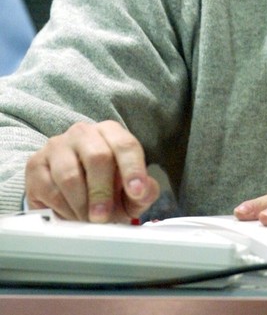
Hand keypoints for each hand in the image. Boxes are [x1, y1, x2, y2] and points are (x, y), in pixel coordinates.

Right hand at [25, 121, 159, 222]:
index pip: (125, 145)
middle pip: (98, 157)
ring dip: (81, 204)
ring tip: (88, 220)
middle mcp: (84, 132)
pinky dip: (62, 208)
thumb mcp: (129, 191)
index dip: (133, 170)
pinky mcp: (36, 164)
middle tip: (104, 217)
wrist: (68, 187)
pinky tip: (71, 214)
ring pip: (70, 175)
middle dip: (103, 192)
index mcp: (111, 132)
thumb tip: (145, 190)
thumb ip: (143, 191)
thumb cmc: (105, 185)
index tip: (136, 192)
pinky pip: (49, 189)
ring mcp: (57, 145)